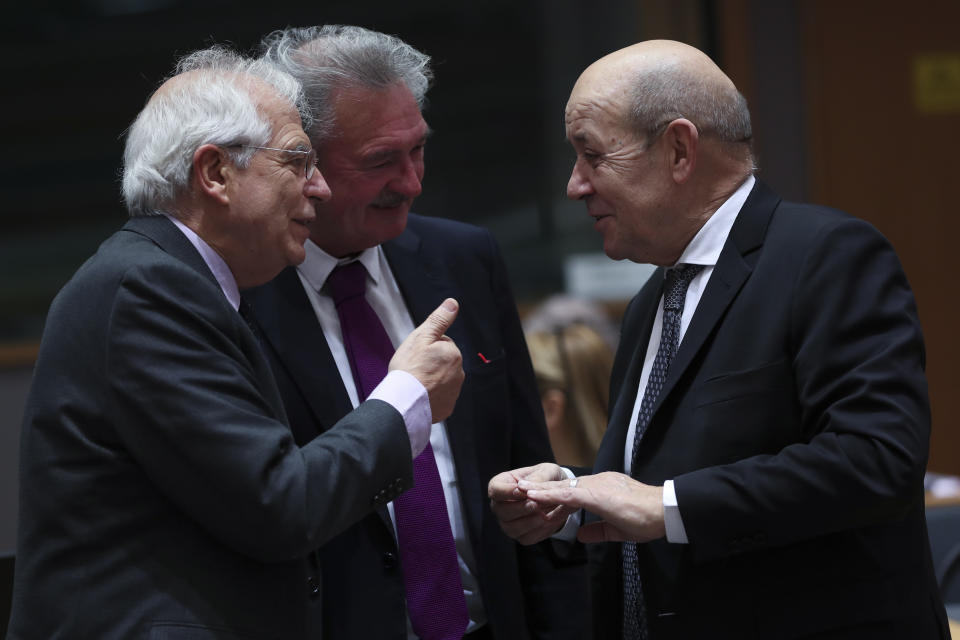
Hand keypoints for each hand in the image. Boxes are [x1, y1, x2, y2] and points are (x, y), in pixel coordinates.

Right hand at [390, 298, 463, 421]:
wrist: (404, 401)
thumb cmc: (409, 368)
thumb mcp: (421, 336)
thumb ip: (439, 319)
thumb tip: (453, 304)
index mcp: (453, 354)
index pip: (442, 344)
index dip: (427, 348)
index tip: (417, 356)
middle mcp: (459, 373)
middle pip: (443, 362)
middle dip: (431, 363)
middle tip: (414, 368)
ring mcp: (453, 392)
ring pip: (442, 380)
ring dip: (431, 379)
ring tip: (415, 382)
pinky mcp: (447, 407)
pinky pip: (440, 397)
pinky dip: (431, 396)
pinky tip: (419, 395)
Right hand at [487, 463, 576, 544]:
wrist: (558, 495)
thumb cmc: (547, 478)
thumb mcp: (546, 471)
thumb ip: (538, 478)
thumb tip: (526, 488)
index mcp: (501, 485)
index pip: (495, 490)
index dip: (506, 492)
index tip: (521, 491)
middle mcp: (500, 505)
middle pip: (500, 511)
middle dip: (519, 508)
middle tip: (535, 504)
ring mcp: (508, 522)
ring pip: (511, 527)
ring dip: (529, 522)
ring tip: (545, 514)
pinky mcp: (520, 535)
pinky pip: (526, 537)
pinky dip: (538, 531)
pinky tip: (549, 522)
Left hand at [522, 471, 665, 542]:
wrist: (663, 512)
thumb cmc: (646, 519)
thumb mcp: (618, 529)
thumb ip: (598, 530)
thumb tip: (581, 535)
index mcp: (602, 489)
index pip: (572, 491)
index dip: (553, 494)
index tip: (536, 496)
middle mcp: (597, 482)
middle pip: (562, 486)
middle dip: (541, 487)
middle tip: (520, 487)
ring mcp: (596, 486)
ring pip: (561, 488)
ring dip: (539, 489)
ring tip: (520, 489)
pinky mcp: (596, 494)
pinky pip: (567, 495)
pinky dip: (548, 495)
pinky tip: (534, 497)